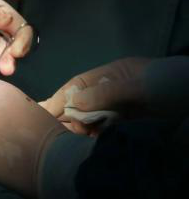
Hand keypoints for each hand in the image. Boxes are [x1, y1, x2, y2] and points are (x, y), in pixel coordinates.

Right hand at [39, 56, 188, 134]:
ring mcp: (122, 104)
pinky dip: (99, 131)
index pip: (77, 85)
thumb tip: (74, 102)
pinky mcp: (131, 119)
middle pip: (82, 101)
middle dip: (71, 114)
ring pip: (93, 114)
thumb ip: (106, 93)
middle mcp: (113, 88)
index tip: (42, 110)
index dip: (59, 97)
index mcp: (111, 74)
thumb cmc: (170, 83)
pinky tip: (94, 138)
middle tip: (66, 129)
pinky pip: (107, 125)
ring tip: (82, 135)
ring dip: (84, 125)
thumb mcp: (138, 86)